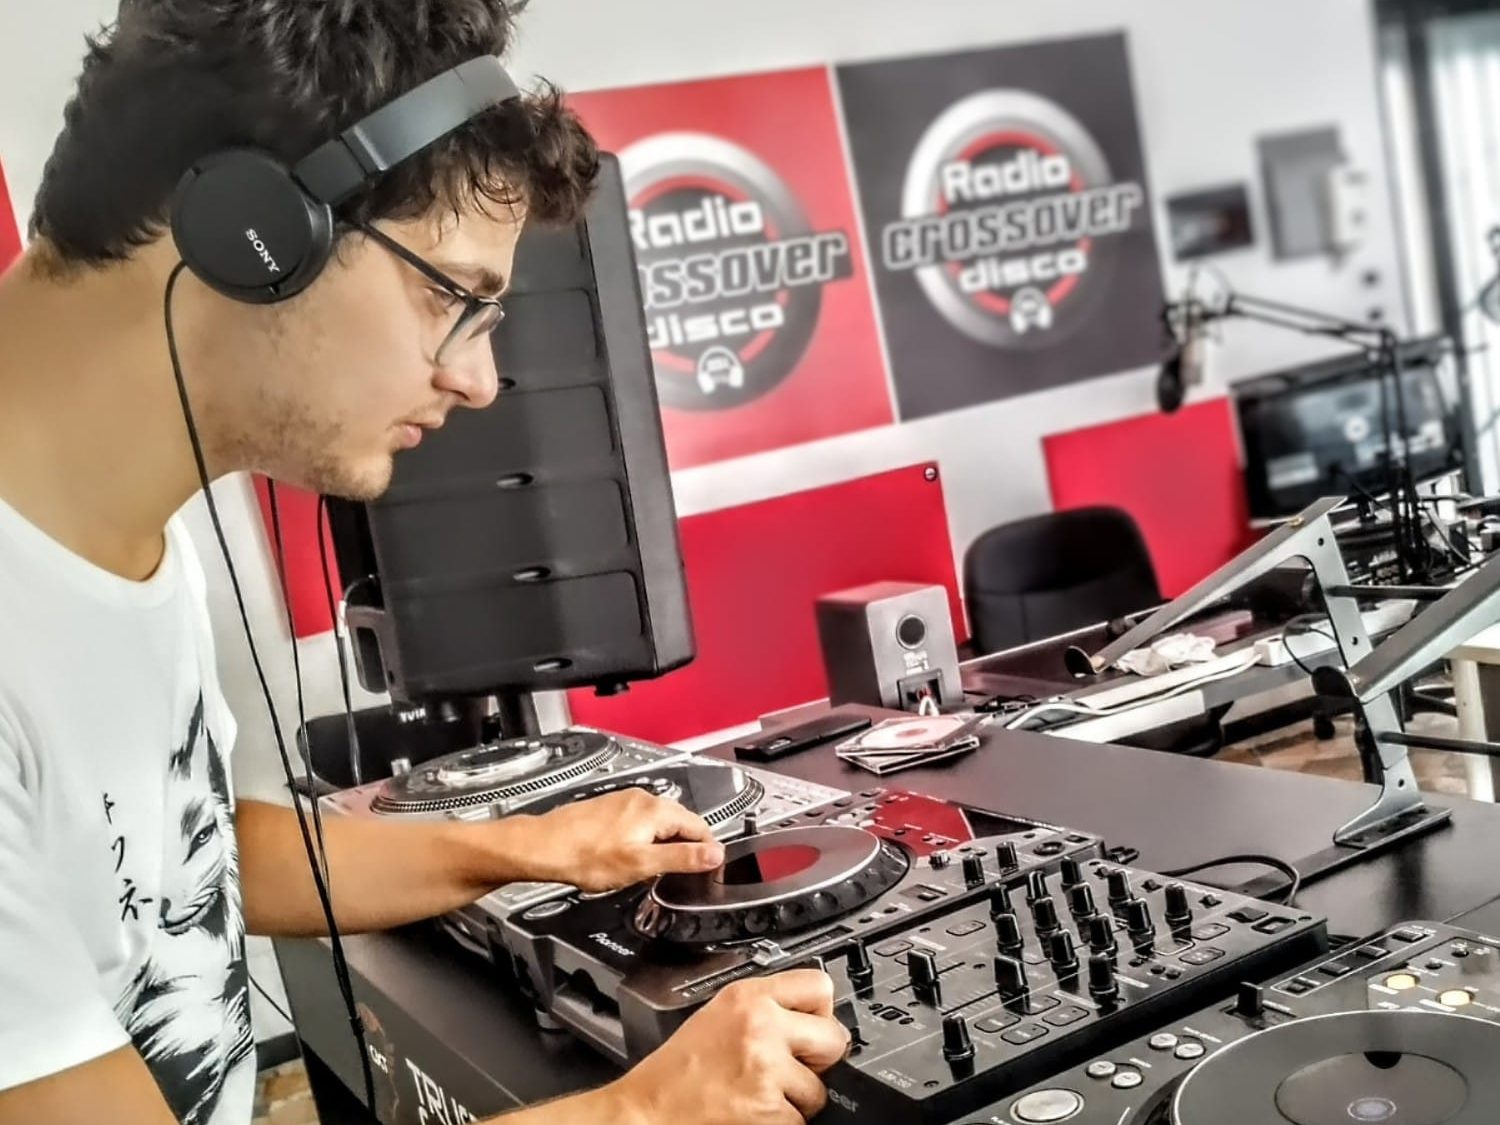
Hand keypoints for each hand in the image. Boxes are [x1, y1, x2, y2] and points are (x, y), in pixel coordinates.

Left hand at [522, 788, 724, 892]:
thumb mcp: (642, 864)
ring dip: (666, 842)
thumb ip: (682, 858)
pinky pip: (641, 821)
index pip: (699, 826)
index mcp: (655, 810)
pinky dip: (647, 838)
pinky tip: (634, 856)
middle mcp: (642, 799)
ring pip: (660, 822)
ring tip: (660, 868)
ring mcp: (624, 801)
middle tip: (687, 872)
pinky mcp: (610, 809)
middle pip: (680, 821)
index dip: (708, 848)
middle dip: (688, 845)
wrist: (544, 847)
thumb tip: (714, 854)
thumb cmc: (585, 856)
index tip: (711, 866)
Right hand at [606, 971, 850, 1124]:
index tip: (812, 1027)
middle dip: (819, 1060)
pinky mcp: (768, 1109)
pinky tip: (755, 1112)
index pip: (819, 987)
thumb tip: (813, 1018)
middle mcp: (761, 1026)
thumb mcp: (719, 1015)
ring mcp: (766, 1068)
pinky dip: (783, 1123)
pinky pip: (801, 1120)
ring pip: (819, 1088)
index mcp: (748, 997)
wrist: (650, 1108)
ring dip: (798, 1099)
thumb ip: (765, 1008)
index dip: (820, 1013)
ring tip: (762, 1093)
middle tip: (791, 1069)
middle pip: (834, 1038)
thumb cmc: (679, 1069)